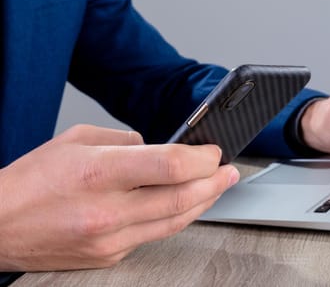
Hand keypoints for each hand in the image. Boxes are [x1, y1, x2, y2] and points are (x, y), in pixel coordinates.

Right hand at [0, 125, 238, 270]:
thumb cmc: (31, 180)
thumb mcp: (76, 139)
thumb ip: (125, 140)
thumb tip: (157, 146)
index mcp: (99, 170)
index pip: (170, 164)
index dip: (202, 157)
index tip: (213, 151)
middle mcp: (107, 209)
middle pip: (182, 197)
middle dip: (215, 182)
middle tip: (229, 172)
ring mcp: (109, 239)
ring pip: (174, 221)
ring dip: (203, 202)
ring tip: (218, 187)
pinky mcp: (109, 256)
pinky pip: (153, 235)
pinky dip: (173, 217)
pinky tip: (182, 205)